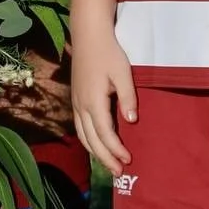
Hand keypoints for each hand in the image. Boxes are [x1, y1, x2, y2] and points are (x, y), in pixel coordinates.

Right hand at [71, 30, 136, 177]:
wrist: (88, 35)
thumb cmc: (109, 52)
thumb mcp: (123, 73)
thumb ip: (127, 97)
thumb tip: (132, 121)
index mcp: (93, 101)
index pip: (104, 133)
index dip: (116, 149)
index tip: (128, 160)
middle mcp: (81, 106)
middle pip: (91, 140)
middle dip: (105, 158)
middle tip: (119, 173)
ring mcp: (76, 103)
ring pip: (83, 136)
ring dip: (95, 152)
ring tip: (108, 165)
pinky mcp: (76, 99)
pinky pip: (80, 127)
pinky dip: (88, 141)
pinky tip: (96, 145)